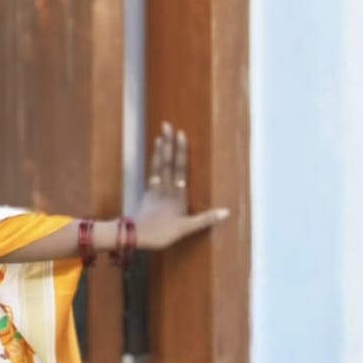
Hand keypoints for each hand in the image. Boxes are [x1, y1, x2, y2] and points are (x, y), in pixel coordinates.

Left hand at [133, 122, 228, 250]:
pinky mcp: (148, 192)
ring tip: (161, 133)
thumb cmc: (162, 233)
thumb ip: (205, 219)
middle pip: (168, 163)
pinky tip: (156, 150)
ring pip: (159, 166)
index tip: (181, 135)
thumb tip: (227, 211)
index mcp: (177, 195)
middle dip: (169, 144)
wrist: (136, 236)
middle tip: (168, 125)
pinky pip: (152, 172)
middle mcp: (166, 188)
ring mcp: (155, 189)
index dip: (181, 152)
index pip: (180, 170)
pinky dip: (154, 160)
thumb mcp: (185, 229)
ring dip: (161, 149)